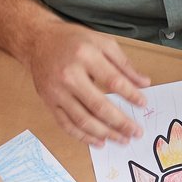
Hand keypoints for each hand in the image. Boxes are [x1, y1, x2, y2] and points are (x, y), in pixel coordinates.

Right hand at [24, 22, 147, 145]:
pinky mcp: (49, 102)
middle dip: (120, 122)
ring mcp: (57, 92)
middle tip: (135, 132)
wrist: (38, 41)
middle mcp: (69, 75)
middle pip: (99, 106)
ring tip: (121, 140)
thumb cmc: (72, 40)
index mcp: (85, 56)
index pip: (114, 81)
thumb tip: (144, 83)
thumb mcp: (102, 42)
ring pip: (83, 120)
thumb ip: (124, 63)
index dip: (131, 95)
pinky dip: (83, 136)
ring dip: (105, 133)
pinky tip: (98, 141)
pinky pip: (67, 125)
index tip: (143, 104)